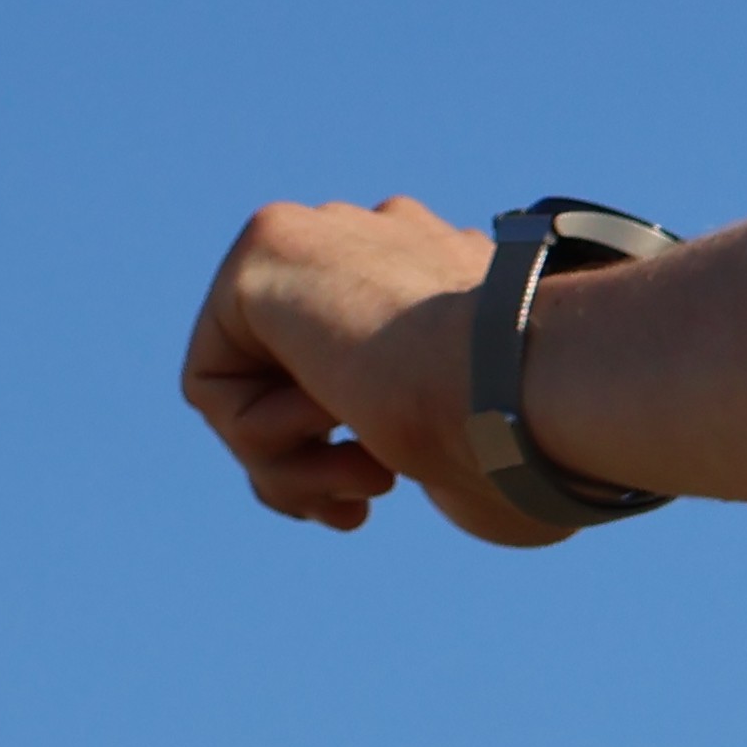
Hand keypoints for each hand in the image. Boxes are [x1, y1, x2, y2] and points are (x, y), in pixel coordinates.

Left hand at [180, 195, 558, 541]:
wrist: (527, 387)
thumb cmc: (532, 439)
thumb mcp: (477, 439)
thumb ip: (426, 430)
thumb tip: (385, 452)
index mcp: (447, 276)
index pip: (353, 358)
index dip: (350, 442)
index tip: (382, 492)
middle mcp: (380, 242)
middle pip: (288, 374)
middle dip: (310, 457)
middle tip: (358, 509)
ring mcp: (324, 237)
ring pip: (249, 387)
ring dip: (291, 462)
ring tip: (365, 477)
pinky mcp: (264, 252)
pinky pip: (215, 381)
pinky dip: (260, 437)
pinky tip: (338, 420)